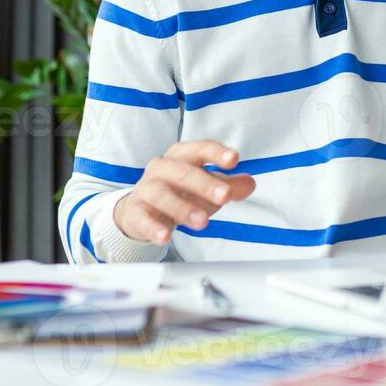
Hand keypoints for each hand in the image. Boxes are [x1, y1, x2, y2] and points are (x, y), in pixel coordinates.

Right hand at [113, 140, 255, 243]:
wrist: (142, 208)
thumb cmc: (179, 191)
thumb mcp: (207, 186)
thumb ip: (230, 184)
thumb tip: (250, 184)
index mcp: (182, 155)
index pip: (200, 148)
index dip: (217, 153)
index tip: (234, 159)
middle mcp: (162, 168)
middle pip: (183, 172)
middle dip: (205, 184)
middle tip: (225, 196)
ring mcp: (146, 188)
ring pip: (162, 194)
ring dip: (183, 208)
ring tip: (202, 222)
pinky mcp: (135, 211)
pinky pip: (143, 218)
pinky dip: (153, 227)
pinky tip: (165, 236)